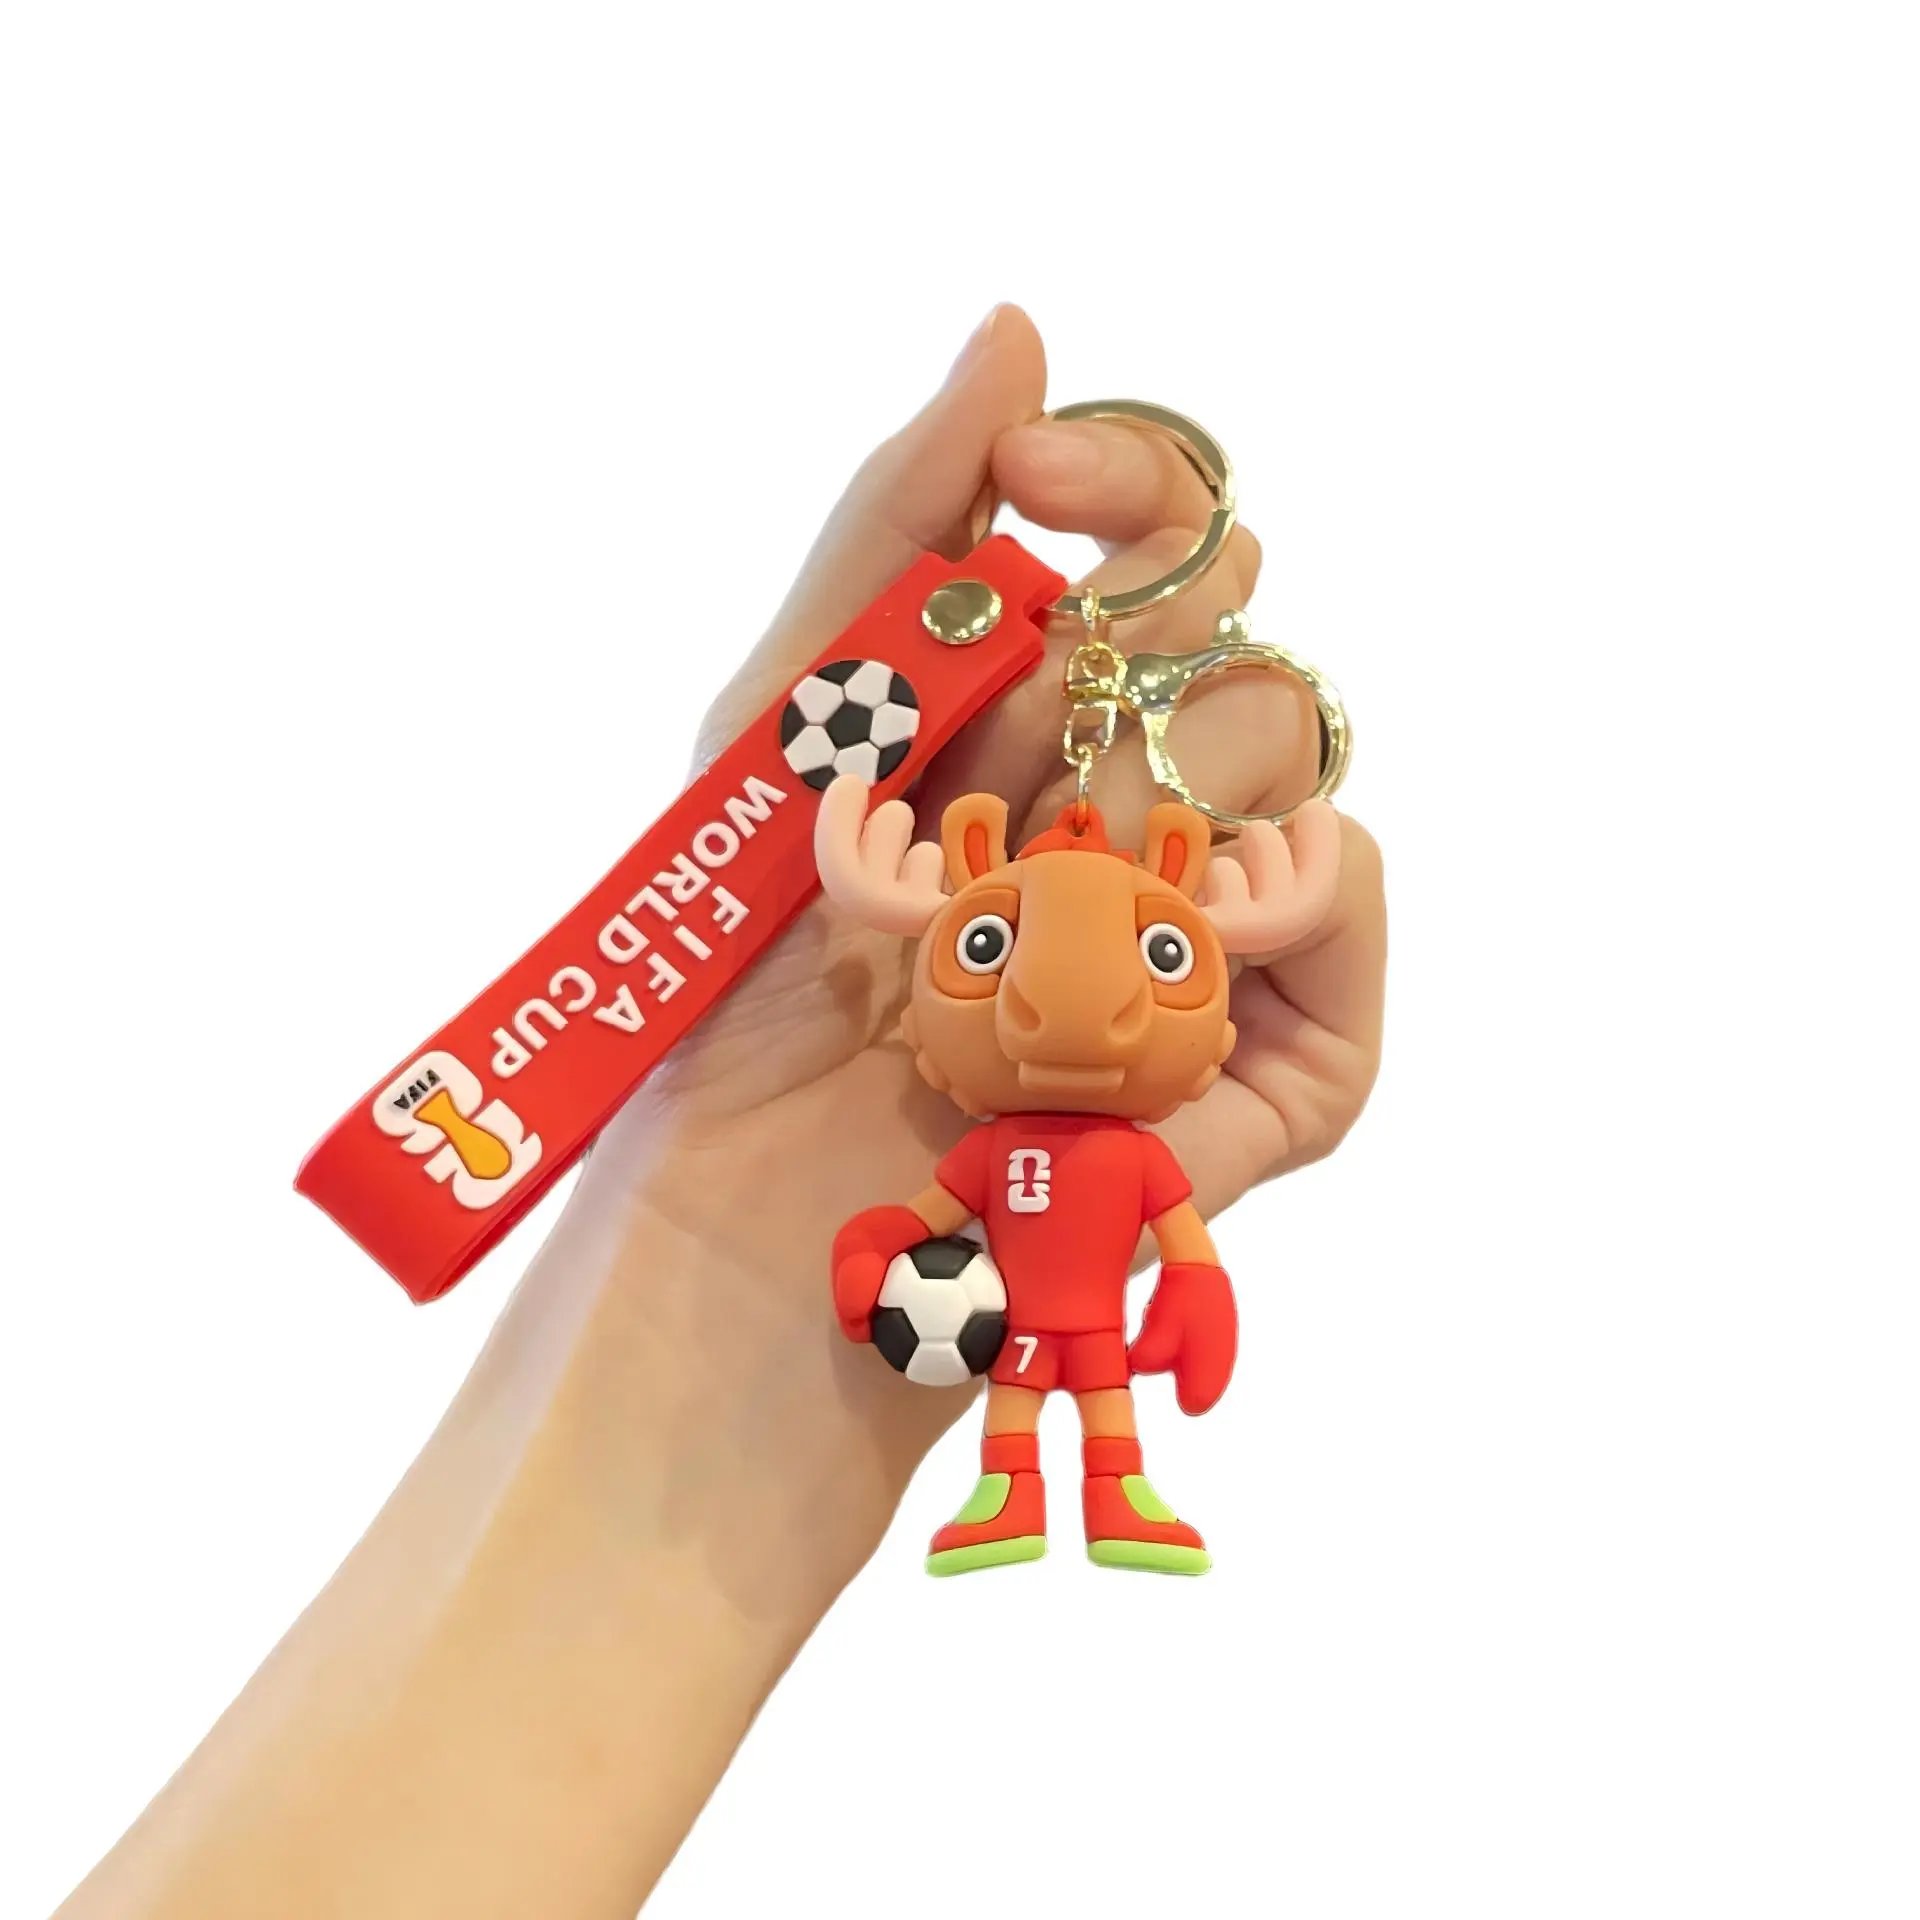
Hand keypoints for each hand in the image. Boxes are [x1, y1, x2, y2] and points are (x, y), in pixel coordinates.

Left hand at [570, 304, 1386, 1501]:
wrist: (746, 1248)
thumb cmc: (736, 1003)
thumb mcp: (786, 737)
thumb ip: (897, 532)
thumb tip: (1022, 322)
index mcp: (1032, 731)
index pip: (1155, 542)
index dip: (1125, 474)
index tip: (1042, 467)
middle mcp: (1139, 816)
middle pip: (1234, 632)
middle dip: (1112, 680)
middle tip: (989, 779)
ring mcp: (1214, 935)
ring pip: (1289, 745)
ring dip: (1138, 804)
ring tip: (1010, 924)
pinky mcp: (1281, 1061)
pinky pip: (1350, 900)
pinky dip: (1268, 902)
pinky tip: (1164, 947)